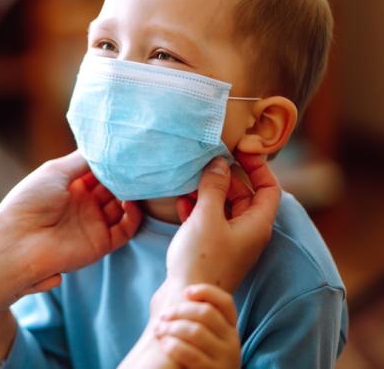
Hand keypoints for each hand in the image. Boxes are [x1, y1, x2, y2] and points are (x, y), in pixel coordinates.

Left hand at [0, 151, 142, 281]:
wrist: (19, 241)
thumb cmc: (31, 201)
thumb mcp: (55, 171)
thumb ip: (82, 160)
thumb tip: (105, 147)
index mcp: (70, 186)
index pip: (98, 171)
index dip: (111, 162)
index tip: (126, 149)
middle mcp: (83, 204)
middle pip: (113, 187)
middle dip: (124, 176)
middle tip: (137, 164)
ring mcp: (93, 223)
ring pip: (122, 206)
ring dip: (131, 194)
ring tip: (139, 180)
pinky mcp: (101, 243)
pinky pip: (125, 229)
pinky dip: (133, 216)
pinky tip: (132, 202)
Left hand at [154, 284, 239, 368]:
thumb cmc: (197, 355)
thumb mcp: (205, 336)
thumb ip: (195, 316)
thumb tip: (177, 288)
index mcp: (231, 328)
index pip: (225, 302)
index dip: (206, 291)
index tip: (185, 291)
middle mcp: (233, 341)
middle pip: (206, 313)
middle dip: (179, 310)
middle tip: (162, 315)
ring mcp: (226, 358)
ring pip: (196, 332)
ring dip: (172, 328)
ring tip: (158, 330)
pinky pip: (191, 354)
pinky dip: (174, 346)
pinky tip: (164, 344)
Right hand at [163, 152, 280, 294]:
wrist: (186, 299)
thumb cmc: (201, 260)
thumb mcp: (207, 217)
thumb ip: (214, 188)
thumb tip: (220, 164)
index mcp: (256, 225)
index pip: (269, 189)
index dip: (258, 167)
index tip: (240, 151)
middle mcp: (247, 233)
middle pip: (244, 196)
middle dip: (226, 178)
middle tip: (207, 162)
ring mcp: (228, 243)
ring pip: (223, 208)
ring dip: (208, 192)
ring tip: (189, 179)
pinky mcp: (210, 249)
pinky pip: (209, 222)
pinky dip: (197, 209)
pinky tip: (180, 202)